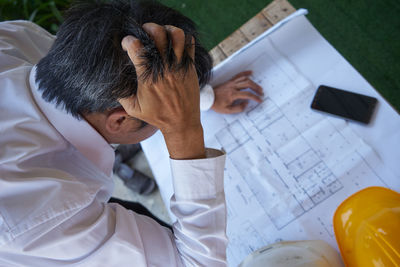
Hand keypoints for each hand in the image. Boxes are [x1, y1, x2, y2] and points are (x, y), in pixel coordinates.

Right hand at [119, 23, 204, 158]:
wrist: (181, 122)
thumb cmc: (156, 116)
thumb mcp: (133, 108)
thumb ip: (120, 94)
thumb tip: (111, 81)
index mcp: (148, 77)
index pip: (136, 47)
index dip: (128, 41)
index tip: (127, 45)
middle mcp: (164, 69)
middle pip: (157, 34)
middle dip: (148, 28)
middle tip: (145, 35)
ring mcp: (179, 67)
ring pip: (176, 35)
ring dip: (167, 30)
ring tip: (162, 36)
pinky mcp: (190, 67)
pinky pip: (190, 44)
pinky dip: (183, 39)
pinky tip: (175, 45)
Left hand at [211, 71, 262, 113]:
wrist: (208, 98)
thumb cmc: (217, 105)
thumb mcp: (227, 110)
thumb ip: (238, 108)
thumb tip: (246, 103)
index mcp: (232, 94)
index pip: (247, 94)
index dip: (255, 97)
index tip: (259, 100)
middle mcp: (233, 87)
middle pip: (248, 84)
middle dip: (256, 88)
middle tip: (261, 93)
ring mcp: (231, 83)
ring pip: (245, 79)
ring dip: (253, 82)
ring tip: (258, 87)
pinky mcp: (229, 81)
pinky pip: (238, 75)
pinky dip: (245, 73)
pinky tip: (251, 73)